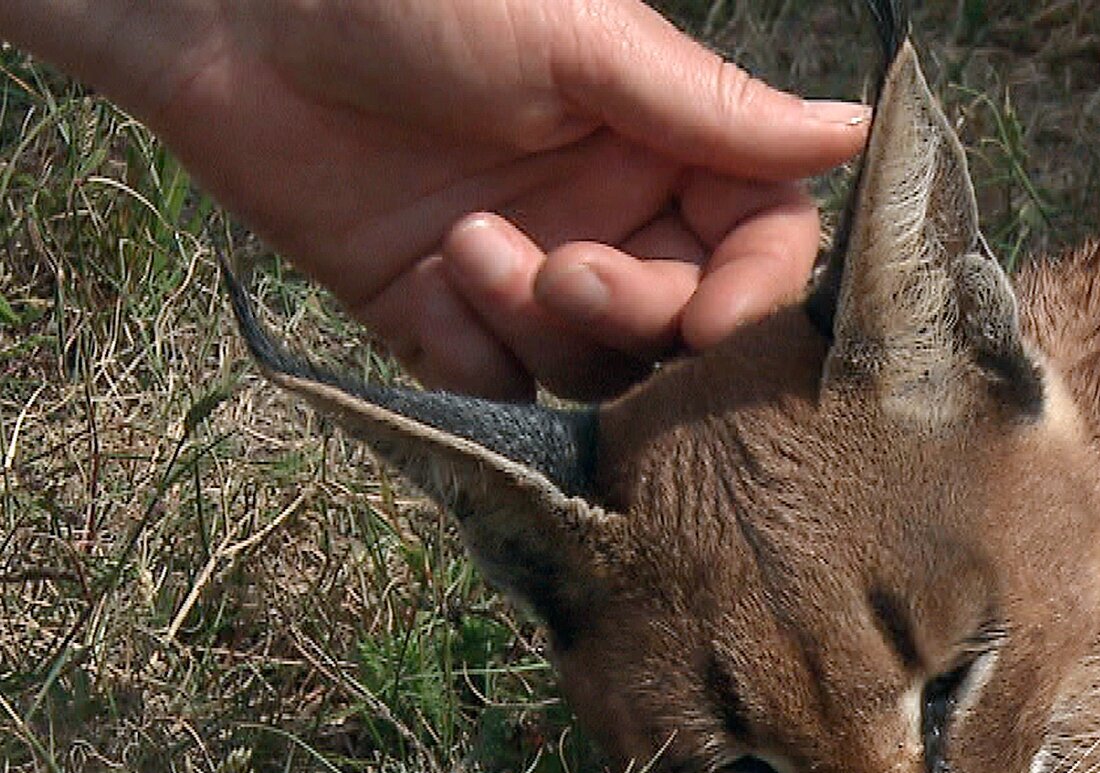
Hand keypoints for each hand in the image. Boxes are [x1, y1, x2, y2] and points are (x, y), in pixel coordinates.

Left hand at [5, 0, 868, 398]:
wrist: (222, 9)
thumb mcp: (581, 37)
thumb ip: (714, 109)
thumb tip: (859, 131)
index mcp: (664, 142)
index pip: (763, 245)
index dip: (755, 296)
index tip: (714, 319)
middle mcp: (613, 215)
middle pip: (687, 327)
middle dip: (637, 316)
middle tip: (565, 269)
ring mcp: (528, 271)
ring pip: (597, 367)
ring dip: (543, 324)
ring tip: (467, 242)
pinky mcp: (438, 315)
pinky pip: (498, 389)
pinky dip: (476, 358)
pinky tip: (429, 278)